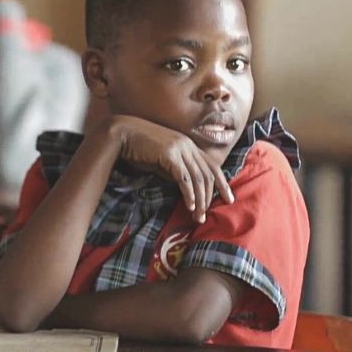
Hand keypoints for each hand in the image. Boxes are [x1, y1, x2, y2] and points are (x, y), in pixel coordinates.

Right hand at [102, 115, 234, 222]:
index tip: (229, 198)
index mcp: (189, 145)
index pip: (213, 166)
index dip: (222, 183)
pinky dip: (188, 193)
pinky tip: (189, 206)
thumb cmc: (140, 149)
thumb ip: (176, 171)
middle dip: (210, 197)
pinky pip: (184, 177)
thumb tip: (187, 188)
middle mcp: (188, 145)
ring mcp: (180, 148)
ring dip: (199, 200)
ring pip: (198, 178)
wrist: (123, 135)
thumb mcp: (163, 161)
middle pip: (208, 174)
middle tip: (206, 215)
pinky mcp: (170, 154)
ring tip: (197, 216)